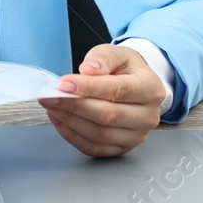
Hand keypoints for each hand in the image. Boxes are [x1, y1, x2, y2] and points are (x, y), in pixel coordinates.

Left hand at [38, 43, 166, 157]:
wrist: (135, 85)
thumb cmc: (124, 69)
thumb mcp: (116, 54)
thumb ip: (102, 59)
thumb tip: (88, 70)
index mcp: (151, 89)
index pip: (118, 90)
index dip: (88, 88)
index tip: (63, 84)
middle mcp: (148, 116)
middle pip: (108, 116)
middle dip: (74, 106)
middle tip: (51, 96)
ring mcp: (136, 135)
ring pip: (99, 135)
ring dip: (70, 121)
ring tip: (52, 106)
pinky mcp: (122, 148)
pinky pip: (94, 148)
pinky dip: (72, 136)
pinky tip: (60, 120)